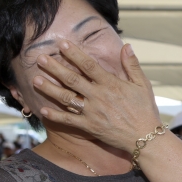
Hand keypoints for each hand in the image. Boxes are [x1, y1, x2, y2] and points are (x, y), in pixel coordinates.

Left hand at [32, 40, 161, 152]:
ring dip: (50, 89)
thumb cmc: (145, 110)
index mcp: (111, 84)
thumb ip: (132, 65)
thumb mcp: (143, 85)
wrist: (145, 137)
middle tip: (40, 58)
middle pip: (72, 79)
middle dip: (55, 68)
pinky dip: (55, 116)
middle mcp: (98, 96)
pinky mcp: (90, 126)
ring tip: (35, 79)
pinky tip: (43, 110)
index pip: (89, 65)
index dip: (74, 54)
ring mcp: (92, 112)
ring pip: (66, 98)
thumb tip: (126, 46)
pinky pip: (69, 120)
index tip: (62, 44)